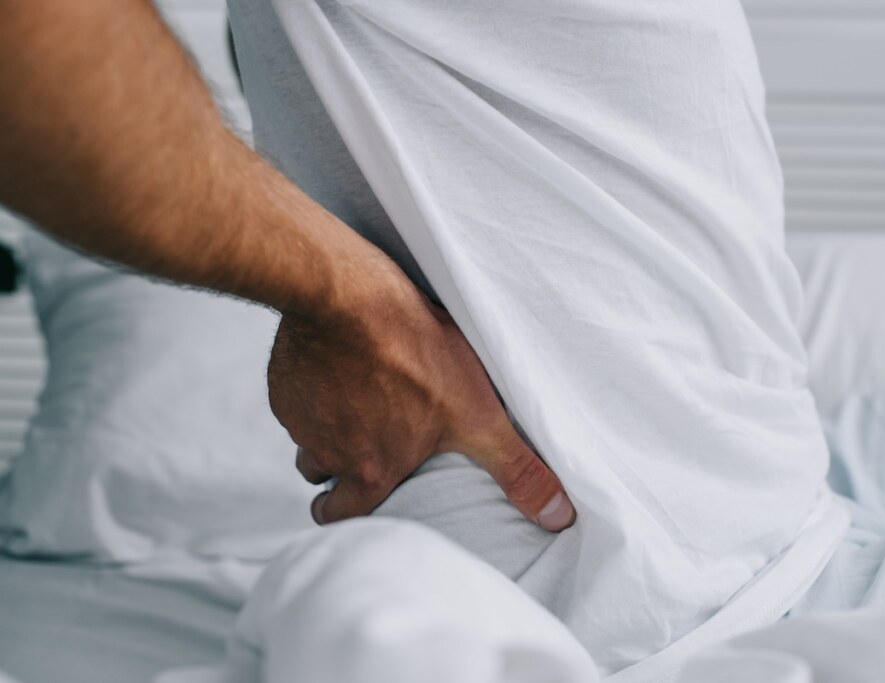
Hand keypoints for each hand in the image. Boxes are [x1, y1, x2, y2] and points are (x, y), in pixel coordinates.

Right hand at [267, 269, 575, 531]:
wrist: (352, 298)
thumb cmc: (417, 355)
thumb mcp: (480, 417)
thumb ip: (516, 470)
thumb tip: (559, 517)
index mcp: (370, 469)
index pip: (343, 514)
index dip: (348, 510)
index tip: (353, 500)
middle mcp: (327, 450)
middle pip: (318, 475)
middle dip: (333, 470)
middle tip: (356, 447)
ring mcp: (300, 414)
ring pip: (305, 433)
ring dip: (324, 424)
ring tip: (352, 398)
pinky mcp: (283, 378)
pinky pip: (291, 394)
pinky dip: (309, 385)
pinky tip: (334, 363)